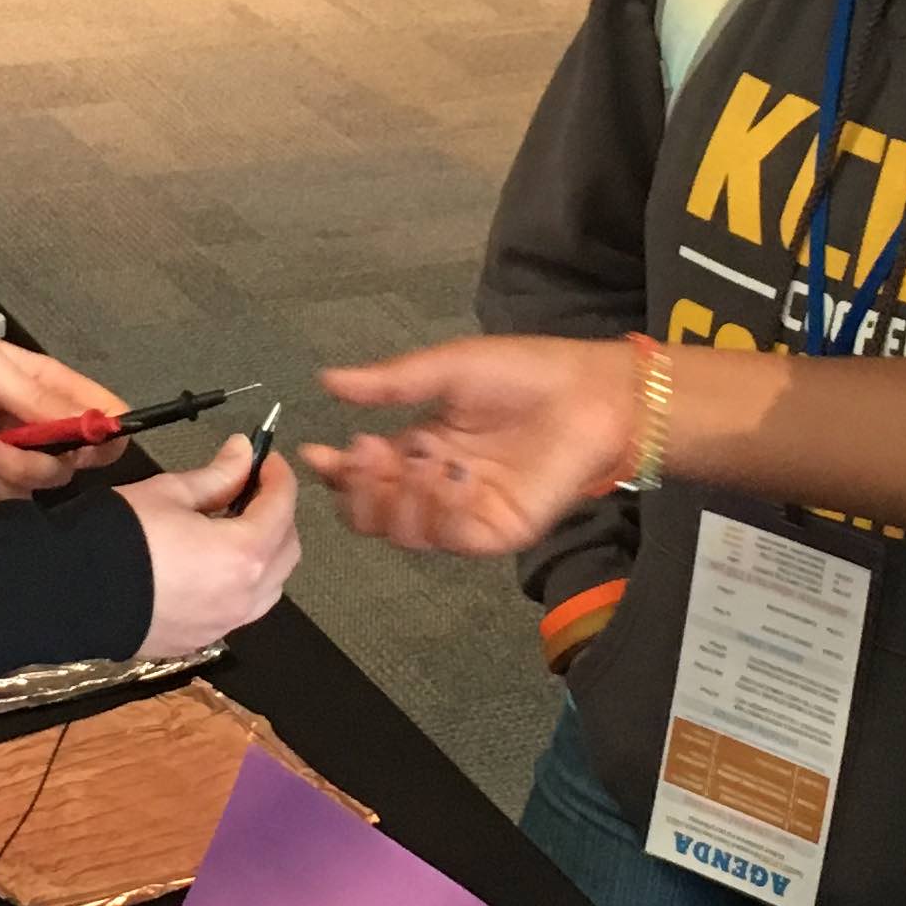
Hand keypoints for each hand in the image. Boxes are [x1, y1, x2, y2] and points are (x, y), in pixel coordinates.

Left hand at [0, 336, 130, 513]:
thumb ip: (42, 400)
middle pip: (68, 467)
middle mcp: (38, 428)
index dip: (103, 440)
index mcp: (50, 391)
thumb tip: (99, 425)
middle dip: (28, 464)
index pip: (105, 419)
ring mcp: (10, 460)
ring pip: (31, 491)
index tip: (78, 450)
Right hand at [119, 435, 298, 660]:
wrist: (70, 592)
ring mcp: (224, 624)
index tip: (267, 460)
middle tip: (251, 490)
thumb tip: (242, 452)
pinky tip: (209, 564)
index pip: (283, 508)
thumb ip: (216, 475)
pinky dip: (240, 584)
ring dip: (263, 554)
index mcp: (243, 553)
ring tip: (229, 528)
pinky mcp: (200, 640)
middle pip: (287, 551)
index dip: (279, 477)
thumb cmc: (119, 536)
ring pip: (269, 587)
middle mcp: (244, 596)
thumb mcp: (168, 492)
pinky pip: (239, 610)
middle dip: (277, 516)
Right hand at [299, 337, 637, 556]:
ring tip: (413, 460)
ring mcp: (464, 511)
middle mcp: (436, 484)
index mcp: (420, 446)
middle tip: (366, 454)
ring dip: (395, 500)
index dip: (336, 469)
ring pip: (404, 532)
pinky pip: (450, 538)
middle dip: (358, 490)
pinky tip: (447, 478)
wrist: (589, 393)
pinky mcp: (496, 530)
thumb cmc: (525, 373)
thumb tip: (329, 381)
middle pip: (374, 512)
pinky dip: (438, 512)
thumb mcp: (448, 368)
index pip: (364, 473)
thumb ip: (389, 382)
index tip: (315, 453)